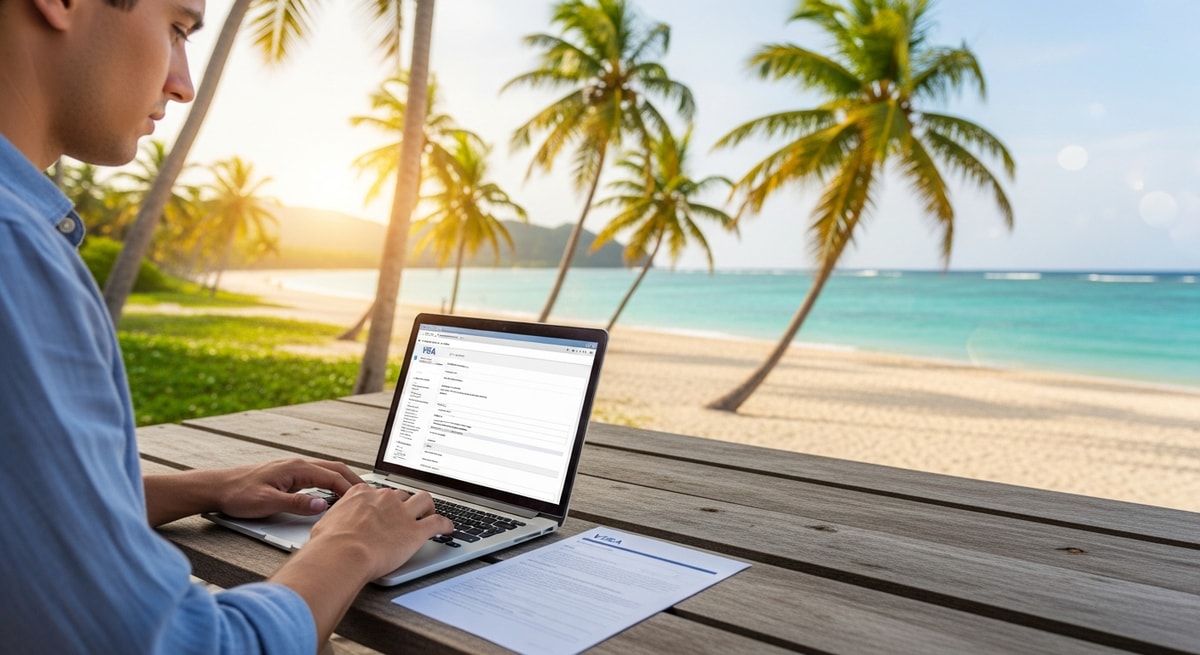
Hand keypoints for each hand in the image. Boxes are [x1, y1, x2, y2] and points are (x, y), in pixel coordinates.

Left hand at [215, 458, 363, 518]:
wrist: (217, 487)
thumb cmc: (238, 494)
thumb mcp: (267, 503)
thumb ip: (296, 504)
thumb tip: (322, 506)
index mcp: (296, 468)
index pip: (332, 477)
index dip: (350, 490)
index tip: (364, 502)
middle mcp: (298, 465)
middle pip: (335, 469)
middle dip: (354, 482)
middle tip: (371, 496)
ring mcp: (294, 469)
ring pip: (328, 472)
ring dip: (344, 481)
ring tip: (358, 495)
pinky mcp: (290, 476)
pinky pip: (319, 477)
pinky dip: (332, 483)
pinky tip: (334, 494)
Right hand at [310, 487, 453, 579]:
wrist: (343, 554)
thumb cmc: (330, 544)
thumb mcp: (326, 523)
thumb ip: (336, 520)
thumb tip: (331, 526)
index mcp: (362, 494)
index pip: (378, 491)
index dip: (383, 500)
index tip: (384, 506)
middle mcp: (385, 499)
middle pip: (401, 494)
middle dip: (404, 503)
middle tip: (405, 514)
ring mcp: (402, 513)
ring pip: (424, 500)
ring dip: (428, 507)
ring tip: (429, 514)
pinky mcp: (416, 530)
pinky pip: (437, 522)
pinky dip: (445, 524)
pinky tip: (448, 528)